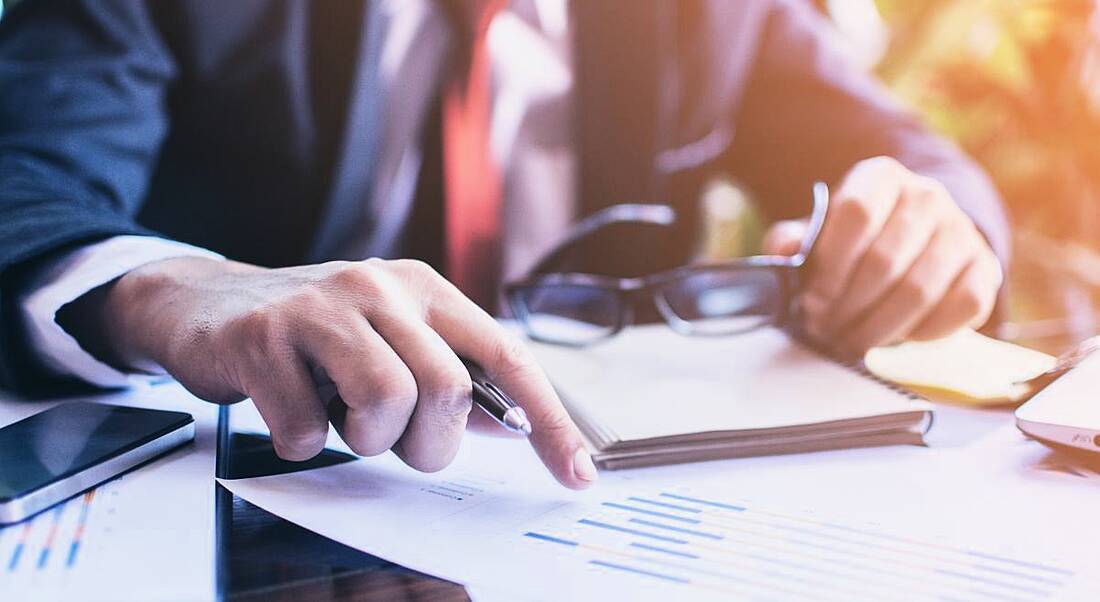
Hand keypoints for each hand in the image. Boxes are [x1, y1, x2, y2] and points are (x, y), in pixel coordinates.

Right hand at [89, 256, 596, 488]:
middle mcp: (381, 287)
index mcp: (425, 290)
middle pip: (448, 389)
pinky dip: (302, 441)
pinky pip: (308, 428)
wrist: (206, 306)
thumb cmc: (314, 335)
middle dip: (428, 442)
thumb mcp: (391, 342)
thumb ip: (451, 375)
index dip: (548, 420)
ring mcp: (321, 307)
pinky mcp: (265, 336)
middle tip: (391, 438)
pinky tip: (289, 413)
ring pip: (388, 400)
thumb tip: (516, 423)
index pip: (507, 357)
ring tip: (339, 419)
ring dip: (365, 438)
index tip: (575, 473)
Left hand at [762, 156, 1002, 353]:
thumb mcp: (820, 232)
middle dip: (848, 306)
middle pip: (884, 260)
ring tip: (851, 341)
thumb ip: (794, 240)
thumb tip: (783, 252)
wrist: (919, 237)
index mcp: (881, 177)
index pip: (856, 213)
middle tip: (826, 330)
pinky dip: (925, 332)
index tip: (812, 300)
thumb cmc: (857, 239)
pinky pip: (961, 307)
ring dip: (878, 327)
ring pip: (919, 290)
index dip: (830, 264)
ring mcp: (961, 231)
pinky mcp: (985, 267)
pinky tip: (897, 339)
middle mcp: (927, 196)